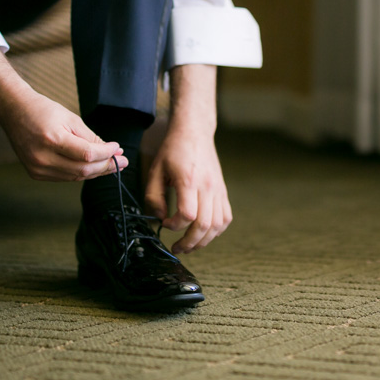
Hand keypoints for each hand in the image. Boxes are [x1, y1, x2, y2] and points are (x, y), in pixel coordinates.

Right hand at [0, 89, 126, 180]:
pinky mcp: (36, 174)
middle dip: (106, 166)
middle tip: (122, 161)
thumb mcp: (71, 119)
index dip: (107, 153)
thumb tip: (112, 151)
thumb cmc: (43, 111)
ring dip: (96, 171)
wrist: (14, 112)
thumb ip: (90, 138)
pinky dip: (81, 172)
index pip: (87, 154)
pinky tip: (92, 166)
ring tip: (112, 164)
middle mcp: (42, 158)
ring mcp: (37, 168)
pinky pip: (65, 177)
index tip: (118, 148)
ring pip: (75, 177)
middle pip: (83, 170)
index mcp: (52, 139)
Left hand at [144, 127, 231, 253]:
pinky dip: (217, 230)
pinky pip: (226, 217)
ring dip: (204, 240)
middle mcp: (207, 187)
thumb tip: (160, 217)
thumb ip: (154, 196)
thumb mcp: (155, 170)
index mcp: (189, 181)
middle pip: (205, 225)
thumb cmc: (173, 150)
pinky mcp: (223, 191)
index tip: (164, 223)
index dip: (174, 225)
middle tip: (177, 248)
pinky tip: (204, 233)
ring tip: (190, 245)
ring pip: (218, 225)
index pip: (187, 215)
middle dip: (190, 242)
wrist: (194, 132)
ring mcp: (218, 189)